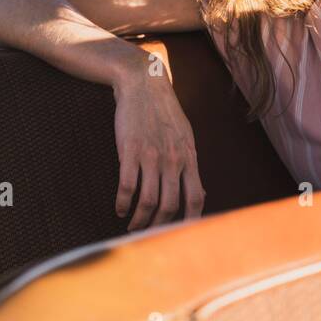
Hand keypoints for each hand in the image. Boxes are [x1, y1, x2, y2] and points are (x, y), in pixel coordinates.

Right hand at [112, 70, 205, 229]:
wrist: (143, 85)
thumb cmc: (165, 114)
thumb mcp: (186, 138)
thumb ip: (191, 165)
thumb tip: (201, 192)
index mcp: (189, 158)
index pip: (196, 197)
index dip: (191, 219)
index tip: (182, 234)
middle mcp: (173, 160)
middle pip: (171, 205)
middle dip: (160, 227)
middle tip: (150, 236)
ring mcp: (151, 156)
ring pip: (148, 200)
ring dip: (140, 220)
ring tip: (133, 228)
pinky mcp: (130, 151)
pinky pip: (127, 186)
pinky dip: (123, 203)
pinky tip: (120, 209)